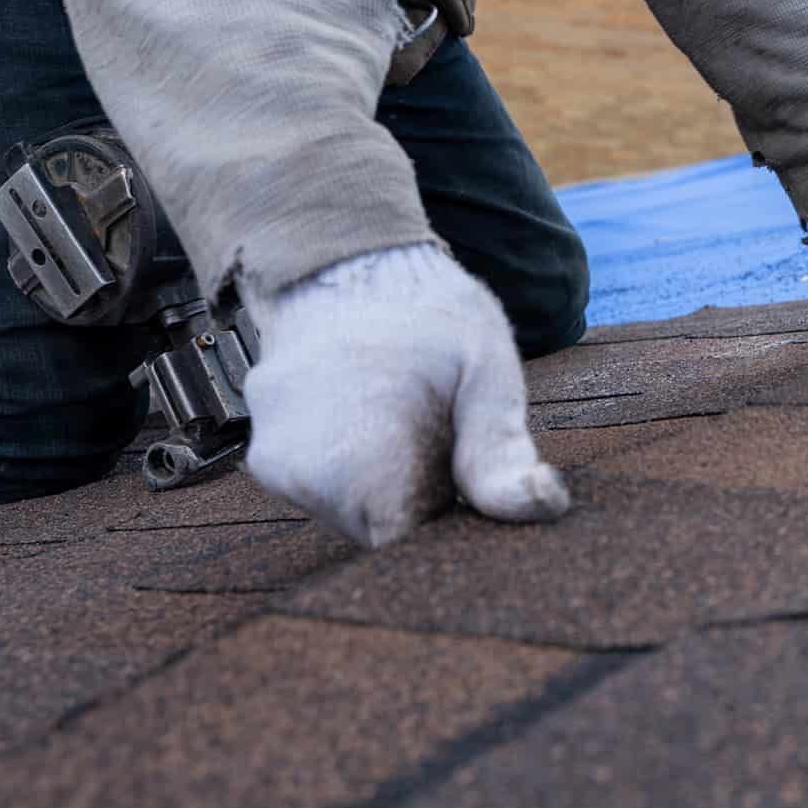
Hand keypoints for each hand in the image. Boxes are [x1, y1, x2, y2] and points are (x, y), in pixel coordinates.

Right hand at [238, 244, 567, 546]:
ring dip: (390, 485)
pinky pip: (327, 487)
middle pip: (380, 534)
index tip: (468, 483)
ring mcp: (274, 464)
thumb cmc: (425, 311)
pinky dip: (358, 469)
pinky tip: (376, 417)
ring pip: (353, 514)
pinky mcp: (266, 456)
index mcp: (360, 459)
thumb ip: (503, 448)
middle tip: (442, 435)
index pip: (408, 548)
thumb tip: (541, 506)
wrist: (346, 259)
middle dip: (422, 501)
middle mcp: (301, 472)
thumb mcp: (484, 368)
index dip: (449, 524)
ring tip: (407, 417)